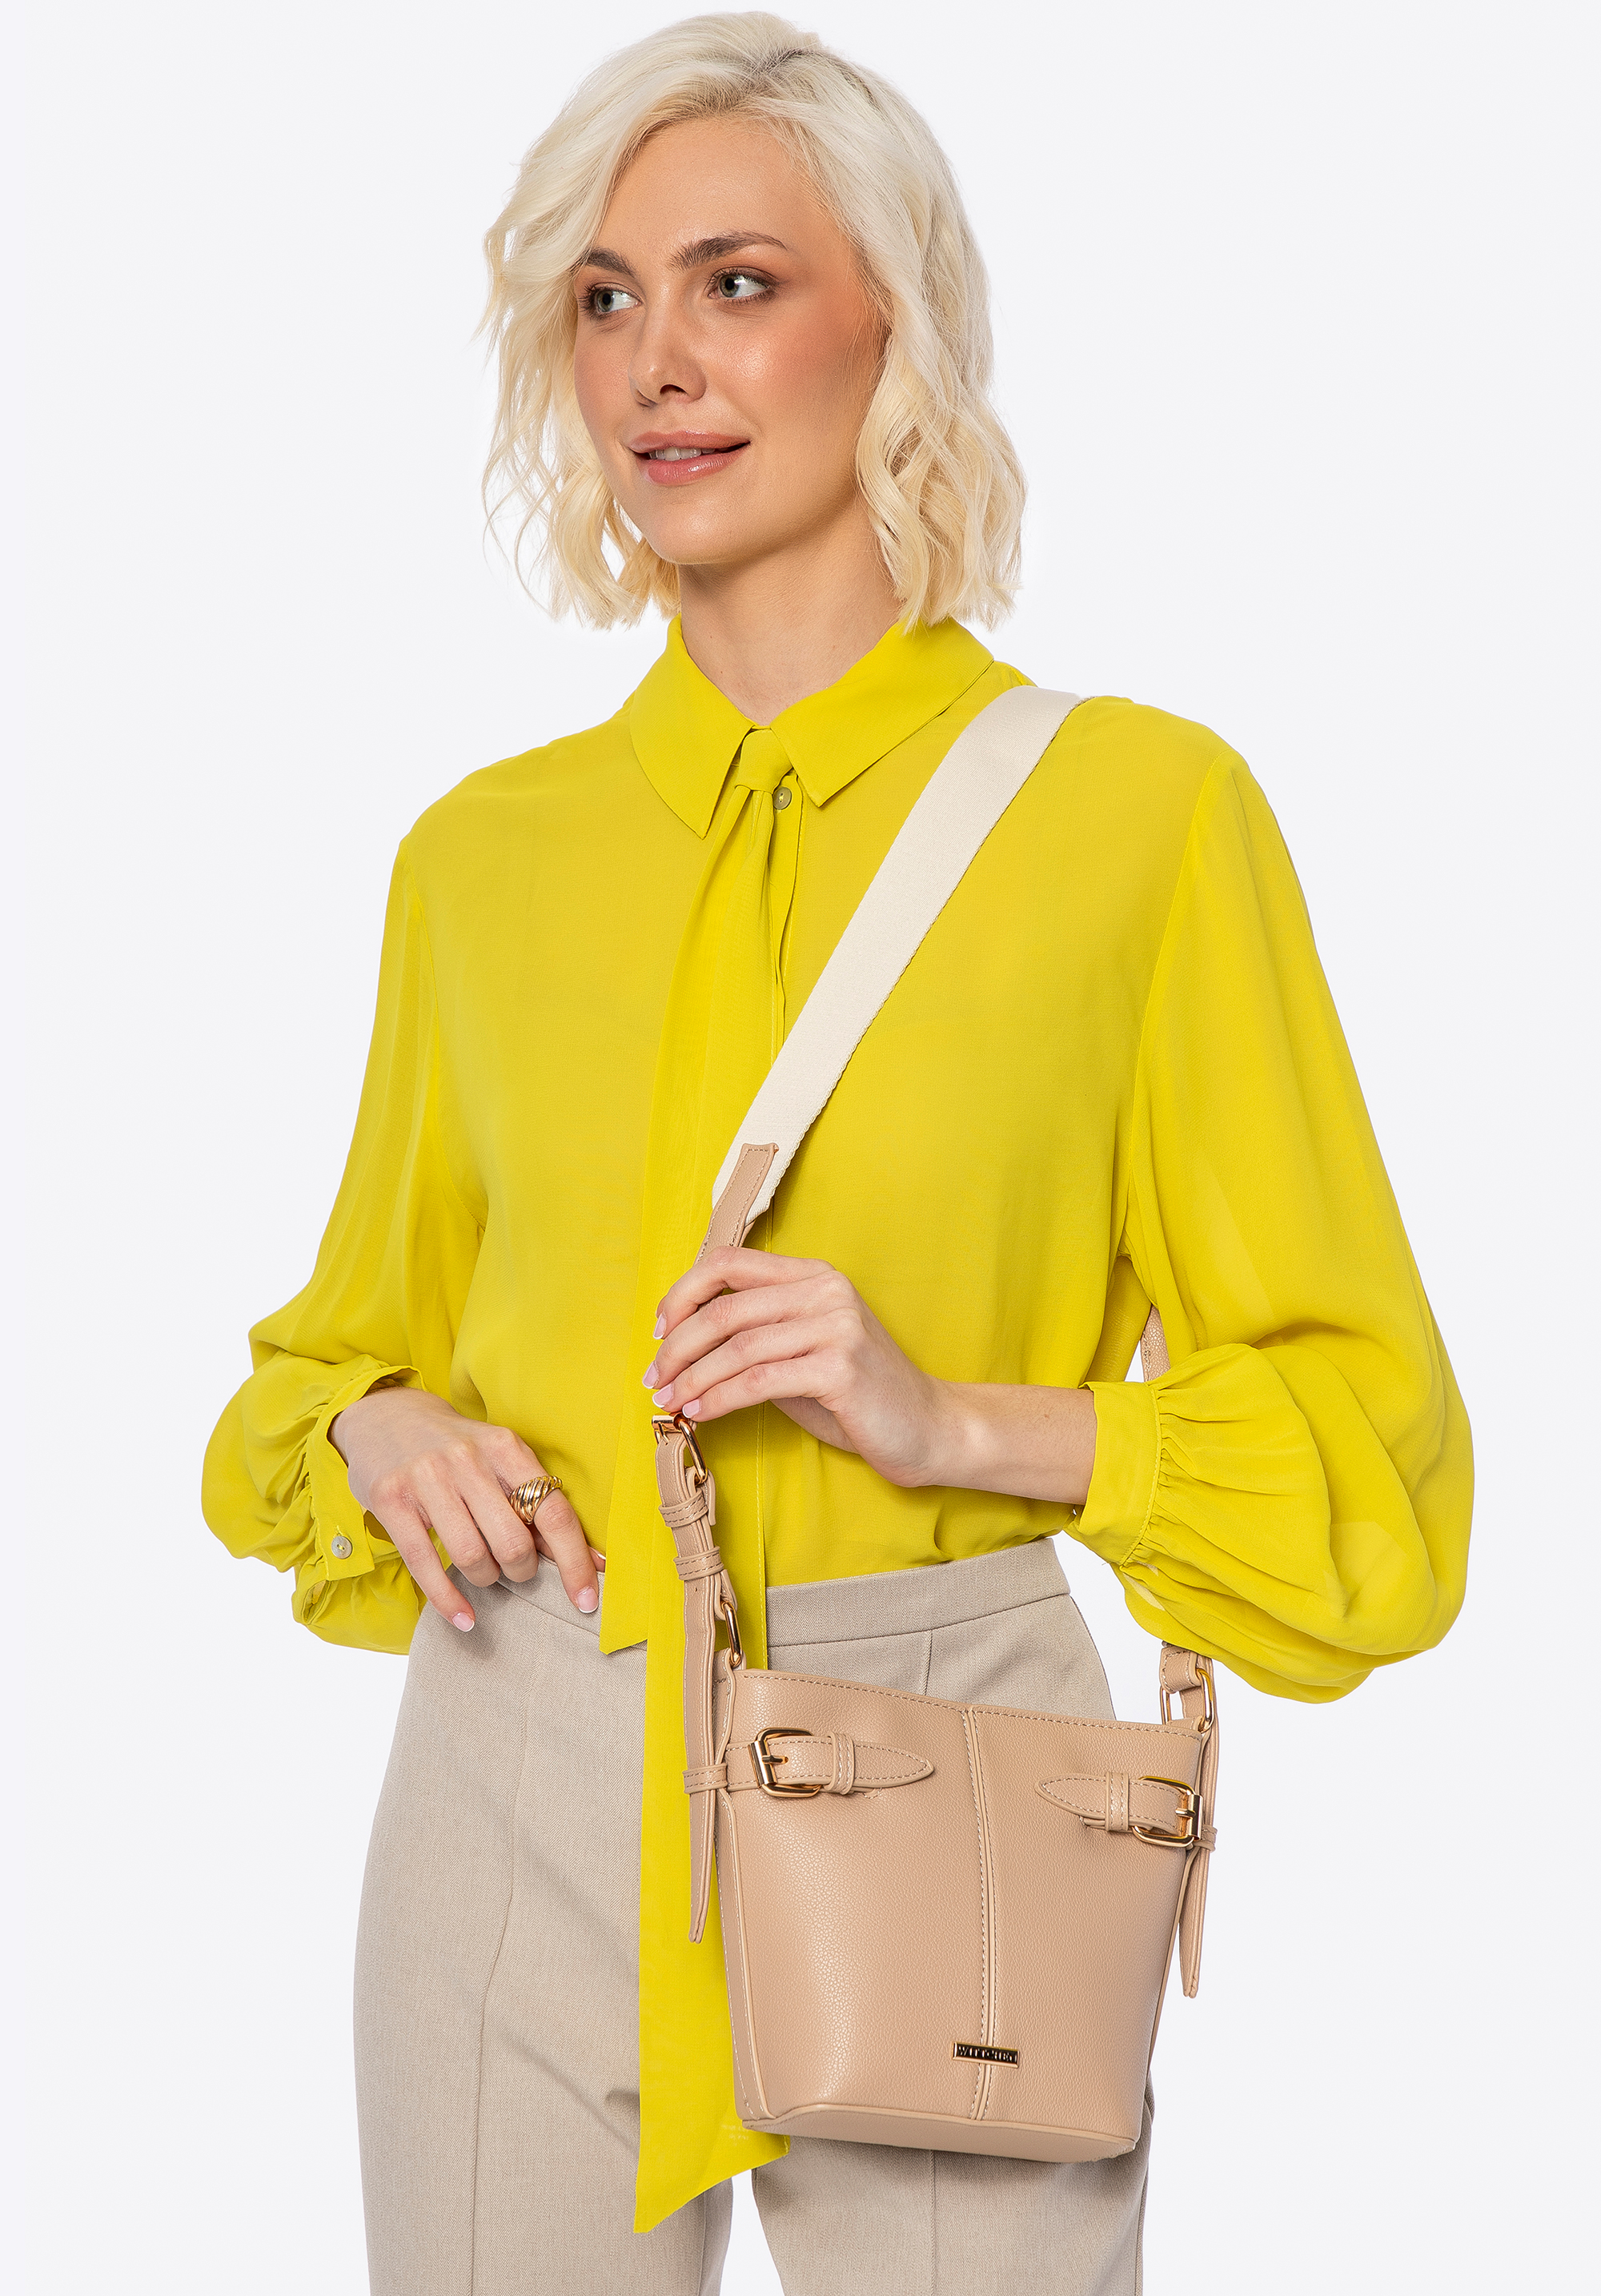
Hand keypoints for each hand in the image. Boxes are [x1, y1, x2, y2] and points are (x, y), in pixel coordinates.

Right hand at [330, 1386, 600, 1630]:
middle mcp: (468, 1458)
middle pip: (513, 1542)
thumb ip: (537, 1504)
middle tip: (516, 1569)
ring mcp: (427, 1477)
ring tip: (484, 1572)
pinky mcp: (391, 1498)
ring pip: (472, 1556)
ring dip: (486, 1579)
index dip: (575, 1562)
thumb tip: (591, 1562)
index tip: (587, 1600)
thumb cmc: (457, 1449)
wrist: (386, 1415)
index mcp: (506, 1446)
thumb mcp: (500, 1460)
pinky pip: (425, 1563)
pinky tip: (464, 1616)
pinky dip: (448, 1600)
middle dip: (522, 1570)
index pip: (553, 1511)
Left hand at [644, 1247, 950, 1487]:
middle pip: (724, 1308)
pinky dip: (720, 1399)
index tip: (658, 1331)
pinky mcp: (840, 1367)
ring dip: (692, 1379)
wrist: (928, 1427)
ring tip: (670, 1402)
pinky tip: (701, 1414)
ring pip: (736, 1347)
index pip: (729, 1261)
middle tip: (655, 1379)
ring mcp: (836, 1326)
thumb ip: (756, 1338)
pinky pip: (759, 1380)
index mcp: (813, 1275)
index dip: (683, 1293)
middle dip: (677, 1347)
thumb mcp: (802, 1352)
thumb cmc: (858, 1395)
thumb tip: (682, 1348)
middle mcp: (824, 1290)